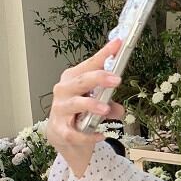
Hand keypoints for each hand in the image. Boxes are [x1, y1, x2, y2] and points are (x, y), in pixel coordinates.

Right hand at [46, 39, 126, 177]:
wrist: (62, 136)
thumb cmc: (79, 113)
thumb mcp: (98, 104)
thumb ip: (110, 104)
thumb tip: (120, 108)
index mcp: (73, 78)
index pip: (90, 64)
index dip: (104, 54)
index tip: (118, 44)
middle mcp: (64, 90)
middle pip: (81, 81)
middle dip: (98, 78)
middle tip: (116, 79)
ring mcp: (60, 109)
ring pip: (75, 104)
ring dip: (91, 105)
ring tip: (106, 109)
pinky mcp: (60, 129)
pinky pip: (73, 132)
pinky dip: (87, 135)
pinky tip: (100, 136)